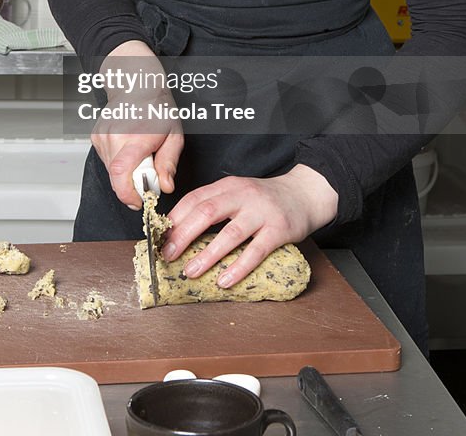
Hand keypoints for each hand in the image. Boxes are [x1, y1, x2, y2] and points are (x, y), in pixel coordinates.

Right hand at [92, 40, 184, 208]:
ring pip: (111, 171)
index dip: (127, 193)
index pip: (122, 172)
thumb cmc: (158, 108)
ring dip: (126, 172)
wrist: (137, 86)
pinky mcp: (95, 137)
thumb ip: (169, 163)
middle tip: (148, 173)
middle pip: (117, 176)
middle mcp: (115, 136)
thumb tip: (165, 186)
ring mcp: (102, 136)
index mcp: (136, 136)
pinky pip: (106, 161)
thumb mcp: (174, 135)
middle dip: (132, 184)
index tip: (138, 201)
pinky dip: (118, 162)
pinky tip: (128, 148)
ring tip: (140, 155)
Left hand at [161, 165, 337, 287]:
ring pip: (229, 234)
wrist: (305, 193)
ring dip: (207, 255)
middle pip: (206, 213)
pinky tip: (224, 280)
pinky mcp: (278, 230)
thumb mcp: (238, 193)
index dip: (175, 219)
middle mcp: (242, 195)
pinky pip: (256, 251)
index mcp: (227, 186)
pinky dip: (238, 267)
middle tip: (168, 255)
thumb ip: (214, 205)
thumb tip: (181, 231)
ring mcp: (261, 212)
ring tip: (190, 272)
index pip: (194, 199)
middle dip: (183, 236)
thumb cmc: (265, 198)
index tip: (160, 238)